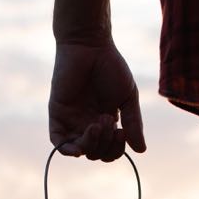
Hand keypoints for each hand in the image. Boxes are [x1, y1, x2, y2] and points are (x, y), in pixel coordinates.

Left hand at [49, 40, 145, 159]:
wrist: (89, 45)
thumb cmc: (110, 67)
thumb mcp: (128, 98)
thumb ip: (134, 123)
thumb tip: (141, 151)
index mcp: (105, 122)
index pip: (109, 150)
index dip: (116, 149)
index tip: (123, 132)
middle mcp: (88, 124)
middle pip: (96, 153)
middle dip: (106, 144)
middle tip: (109, 119)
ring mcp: (72, 120)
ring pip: (80, 150)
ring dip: (92, 144)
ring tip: (98, 122)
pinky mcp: (57, 113)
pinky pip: (59, 142)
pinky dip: (68, 150)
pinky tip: (79, 149)